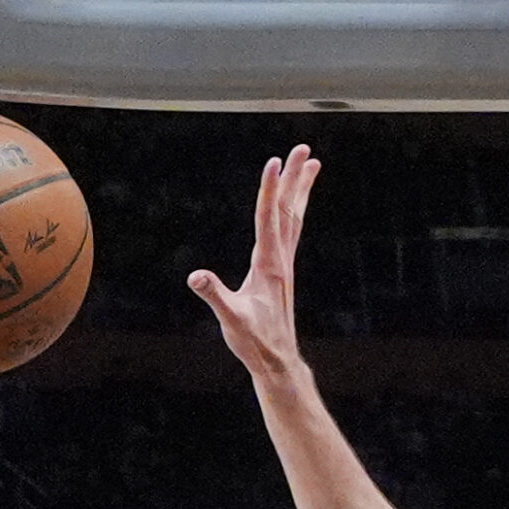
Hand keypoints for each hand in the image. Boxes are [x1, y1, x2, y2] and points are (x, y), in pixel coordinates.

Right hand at [188, 145, 318, 379]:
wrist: (276, 360)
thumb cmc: (254, 341)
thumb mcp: (231, 320)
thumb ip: (215, 296)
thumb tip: (196, 278)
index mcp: (269, 264)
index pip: (269, 218)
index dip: (270, 189)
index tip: (274, 161)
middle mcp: (281, 259)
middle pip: (288, 209)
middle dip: (294, 178)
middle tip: (303, 148)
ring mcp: (284, 263)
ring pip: (294, 217)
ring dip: (301, 189)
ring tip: (312, 163)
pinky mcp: (283, 270)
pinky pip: (292, 231)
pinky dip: (294, 210)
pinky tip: (295, 204)